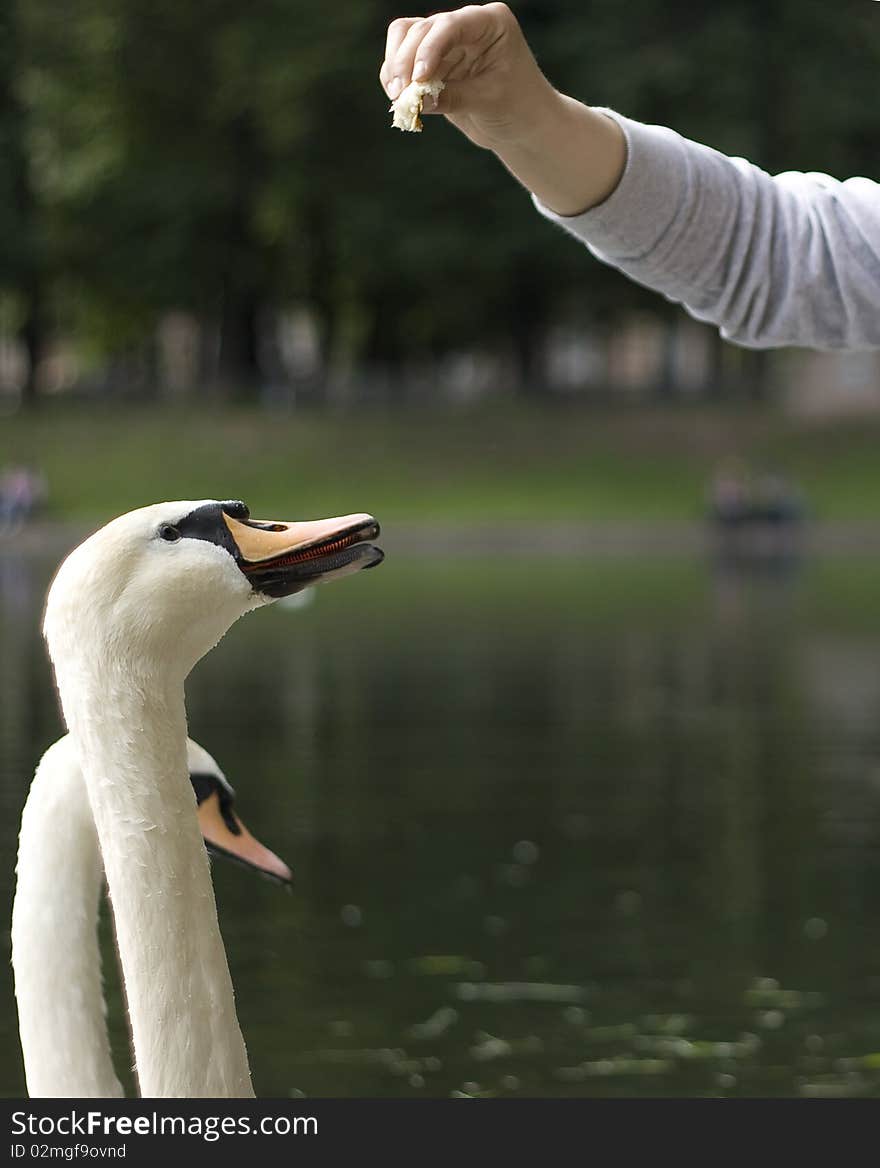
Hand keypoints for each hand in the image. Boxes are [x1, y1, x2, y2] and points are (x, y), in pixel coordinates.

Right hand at [379, 3, 559, 149]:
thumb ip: (454, 97)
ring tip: (398, 99)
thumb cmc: (518, 108)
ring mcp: (446, 42)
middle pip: (420, 30)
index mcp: (490, 23)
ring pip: (404, 39)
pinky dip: (395, 80)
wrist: (522, 127)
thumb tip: (416, 101)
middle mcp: (465, 25)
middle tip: (401, 97)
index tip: (418, 78)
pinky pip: (403, 62)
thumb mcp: (489, 101)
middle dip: (406, 63)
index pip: (450, 25)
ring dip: (395, 67)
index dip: (429, 49)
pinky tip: (400, 102)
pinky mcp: (433, 63)